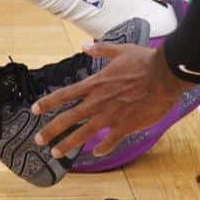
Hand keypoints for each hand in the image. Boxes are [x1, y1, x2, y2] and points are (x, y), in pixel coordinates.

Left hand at [31, 42, 186, 158]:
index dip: (47, 103)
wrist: (165, 75)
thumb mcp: (119, 51)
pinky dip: (103, 148)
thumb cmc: (144, 61)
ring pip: (84, 134)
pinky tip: (97, 153)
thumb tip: (85, 46)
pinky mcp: (126, 125)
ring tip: (56, 152)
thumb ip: (100, 50)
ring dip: (68, 144)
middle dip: (51, 131)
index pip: (64, 95)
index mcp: (94, 85)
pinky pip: (111, 141)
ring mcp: (111, 116)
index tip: (34, 110)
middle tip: (38, 140)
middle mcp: (98, 102)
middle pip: (68, 119)